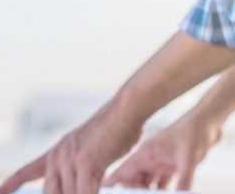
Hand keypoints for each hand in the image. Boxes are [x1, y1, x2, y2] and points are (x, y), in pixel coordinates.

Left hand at [0, 97, 142, 193]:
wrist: (123, 113)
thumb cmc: (110, 135)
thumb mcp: (87, 153)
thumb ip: (76, 170)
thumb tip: (75, 188)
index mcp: (54, 153)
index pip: (25, 172)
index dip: (9, 185)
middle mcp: (57, 156)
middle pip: (49, 193)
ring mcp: (69, 159)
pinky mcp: (86, 161)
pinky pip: (85, 192)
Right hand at [103, 112, 220, 190]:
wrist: (206, 124)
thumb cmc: (193, 134)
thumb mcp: (189, 159)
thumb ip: (183, 181)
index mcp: (145, 154)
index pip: (122, 171)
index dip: (112, 182)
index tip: (104, 190)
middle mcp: (148, 159)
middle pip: (133, 180)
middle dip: (135, 191)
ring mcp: (158, 163)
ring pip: (146, 183)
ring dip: (148, 192)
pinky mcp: (169, 166)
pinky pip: (160, 183)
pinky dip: (160, 191)